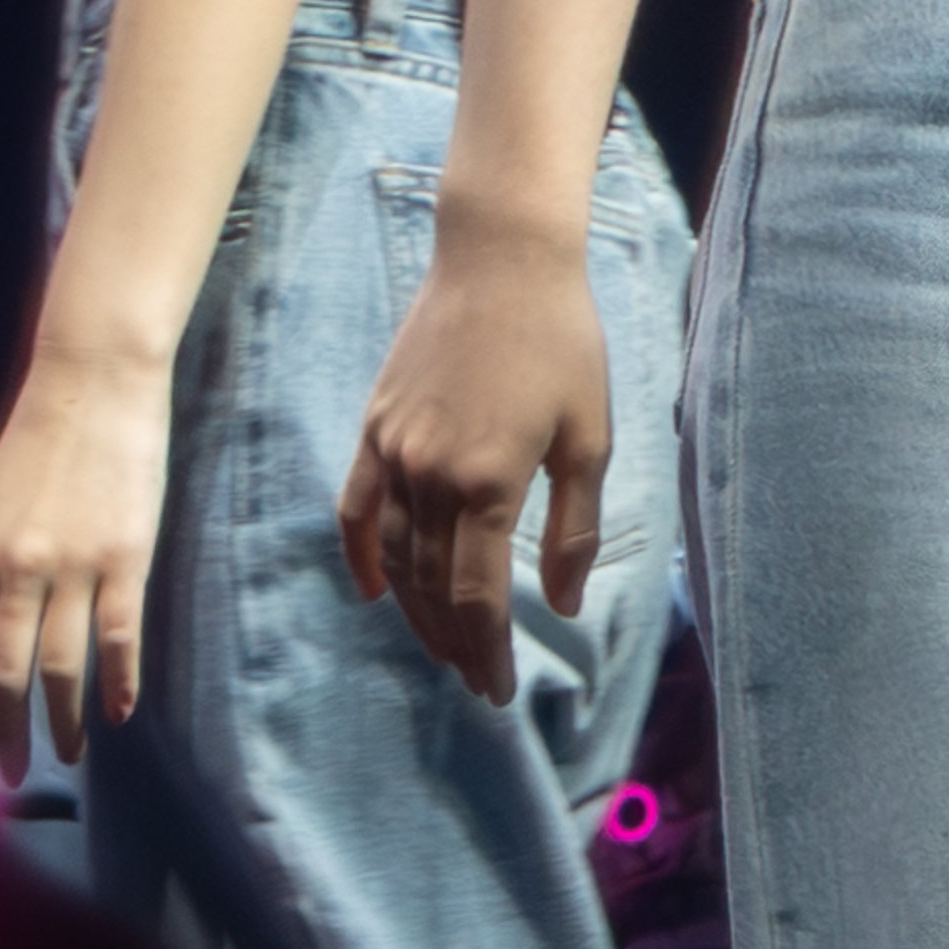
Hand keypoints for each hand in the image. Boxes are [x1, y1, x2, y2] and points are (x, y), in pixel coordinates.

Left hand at [0, 344, 174, 782]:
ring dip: (61, 720)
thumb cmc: (43, 437)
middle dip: (5, 734)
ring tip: (67, 753)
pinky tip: (119, 711)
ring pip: (61, 666)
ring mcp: (73, 562)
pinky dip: (118, 682)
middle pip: (3, 673)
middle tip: (12, 775)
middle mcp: (15, 566)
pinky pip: (120, 636)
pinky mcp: (126, 554)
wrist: (95, 377)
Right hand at [339, 218, 612, 702]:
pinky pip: (357, 510)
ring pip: (397, 558)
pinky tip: (374, 592)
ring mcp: (394, 452)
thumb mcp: (591, 434)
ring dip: (416, 612)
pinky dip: (362, 556)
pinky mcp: (374, 428)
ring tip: (443, 647)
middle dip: (456, 643)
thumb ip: (575, 526)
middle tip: (477, 680)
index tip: (499, 689)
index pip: (479, 597)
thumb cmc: (561, 341)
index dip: (489, 651)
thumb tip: (566, 604)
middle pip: (433, 588)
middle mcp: (430, 474)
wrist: (501, 259)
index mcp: (488, 481)